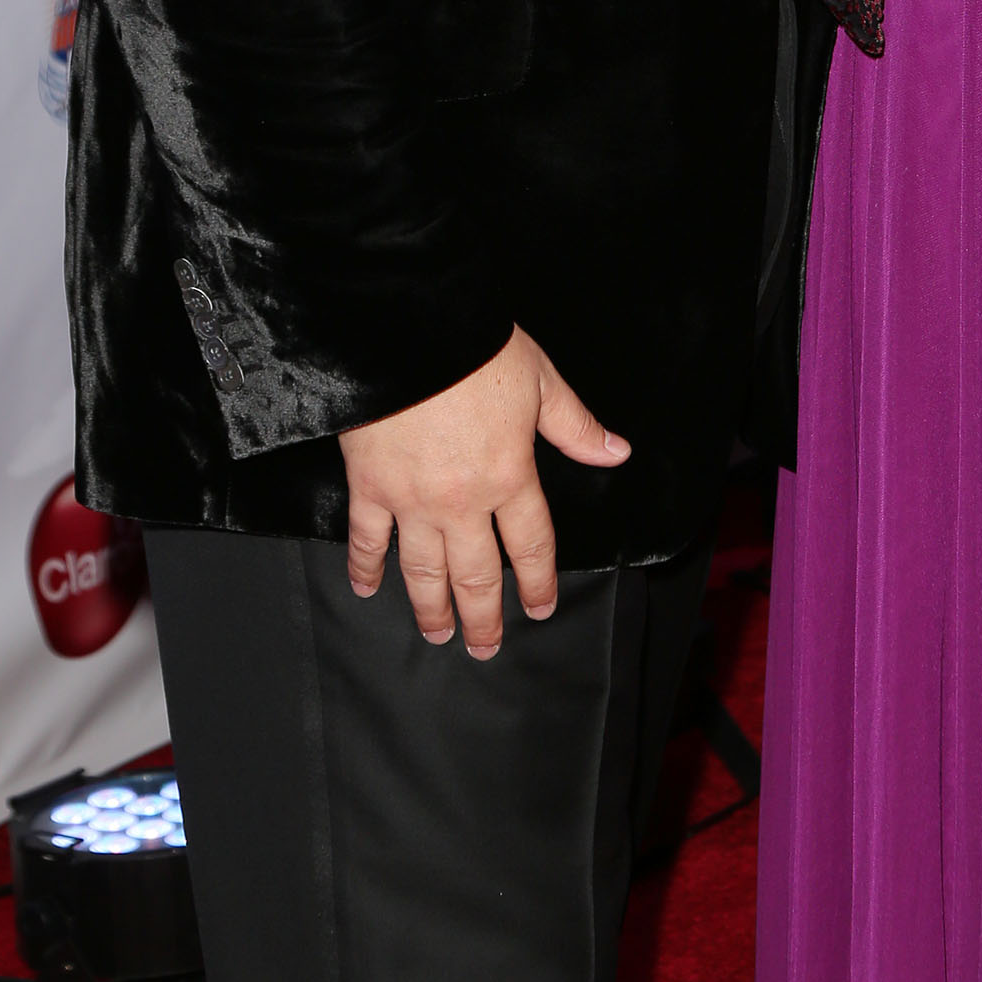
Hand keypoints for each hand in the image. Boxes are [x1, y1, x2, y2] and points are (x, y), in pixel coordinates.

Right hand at [339, 327, 629, 657]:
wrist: (408, 332)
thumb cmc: (475, 351)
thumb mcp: (541, 381)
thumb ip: (575, 426)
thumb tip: (615, 452)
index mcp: (510, 476)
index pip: (530, 545)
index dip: (537, 582)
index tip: (538, 608)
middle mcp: (463, 501)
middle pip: (475, 574)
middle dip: (482, 617)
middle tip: (484, 648)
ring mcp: (412, 500)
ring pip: (423, 570)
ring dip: (431, 608)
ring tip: (438, 636)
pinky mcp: (370, 487)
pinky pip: (367, 538)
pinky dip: (365, 568)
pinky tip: (366, 590)